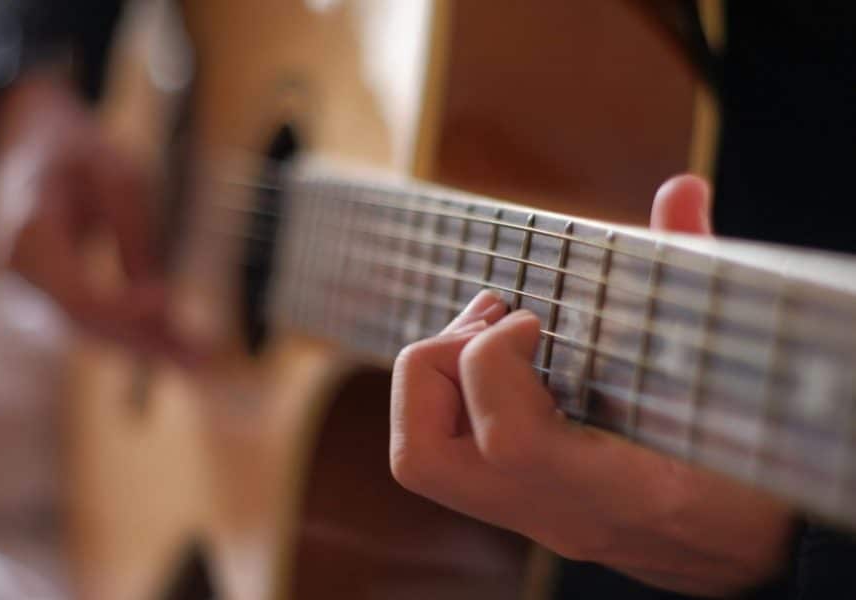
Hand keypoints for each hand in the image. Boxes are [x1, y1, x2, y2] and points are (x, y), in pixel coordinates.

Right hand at [0, 75, 194, 362]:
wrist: (38, 147)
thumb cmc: (81, 155)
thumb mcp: (119, 177)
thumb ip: (136, 236)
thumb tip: (162, 301)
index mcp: (31, 233)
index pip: (77, 295)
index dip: (124, 310)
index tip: (169, 305)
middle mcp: (24, 272)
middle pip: (88, 325)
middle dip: (147, 342)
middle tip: (203, 355)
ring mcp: (34, 290)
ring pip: (93, 333)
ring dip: (148, 348)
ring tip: (201, 358)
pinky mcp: (54, 298)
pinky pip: (96, 325)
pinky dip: (137, 337)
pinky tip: (179, 348)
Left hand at [390, 175, 795, 596]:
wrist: (732, 550)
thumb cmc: (744, 466)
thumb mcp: (726, 378)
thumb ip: (691, 279)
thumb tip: (681, 192)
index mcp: (615, 488)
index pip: (512, 441)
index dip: (496, 360)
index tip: (534, 318)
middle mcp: (552, 510)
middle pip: (423, 457)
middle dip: (436, 364)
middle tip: (494, 320)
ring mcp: (523, 513)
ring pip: (418, 458)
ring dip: (434, 375)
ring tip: (492, 327)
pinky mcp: (512, 501)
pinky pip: (441, 446)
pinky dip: (451, 388)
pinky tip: (501, 353)